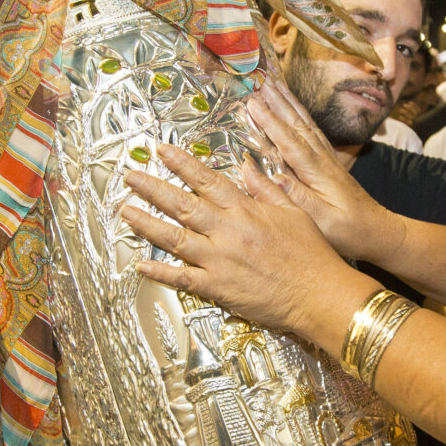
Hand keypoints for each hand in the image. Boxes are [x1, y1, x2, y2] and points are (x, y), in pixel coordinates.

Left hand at [121, 144, 364, 336]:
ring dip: (146, 224)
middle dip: (153, 188)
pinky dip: (160, 272)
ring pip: (174, 238)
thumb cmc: (312, 254)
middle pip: (182, 205)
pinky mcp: (218, 287)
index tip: (162, 151)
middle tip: (130, 176)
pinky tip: (141, 265)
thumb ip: (267, 189)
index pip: (207, 180)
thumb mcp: (295, 213)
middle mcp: (228, 231)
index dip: (182, 164)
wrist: (320, 294)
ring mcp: (220, 260)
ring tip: (125, 212)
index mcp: (246, 210)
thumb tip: (245, 166)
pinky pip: (182, 278)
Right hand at [247, 80, 404, 263]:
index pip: (290, 141)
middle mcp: (324, 160)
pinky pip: (313, 132)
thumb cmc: (350, 232)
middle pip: (298, 124)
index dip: (270, 121)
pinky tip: (295, 110)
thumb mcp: (322, 220)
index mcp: (318, 172)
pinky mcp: (331, 164)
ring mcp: (329, 160)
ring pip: (306, 124)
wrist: (381, 232)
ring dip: (289, 103)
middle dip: (278, 102)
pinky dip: (301, 116)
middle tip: (259, 79)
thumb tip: (267, 176)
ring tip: (274, 83)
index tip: (251, 101)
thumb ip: (295, 197)